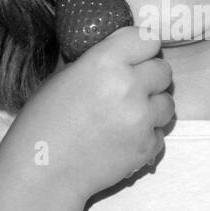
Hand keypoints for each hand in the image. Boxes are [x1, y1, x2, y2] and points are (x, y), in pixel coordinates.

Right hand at [15, 27, 173, 198]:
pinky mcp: (146, 146)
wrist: (42, 171)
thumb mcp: (61, 76)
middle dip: (150, 78)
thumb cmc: (43, 121)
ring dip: (152, 107)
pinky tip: (123, 139)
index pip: (147, 39)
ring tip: (127, 116)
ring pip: (168, 103)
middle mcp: (129, 86)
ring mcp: (141, 118)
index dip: (141, 49)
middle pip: (164, 70)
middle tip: (131, 88)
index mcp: (105, 61)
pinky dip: (147, 136)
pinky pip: (160, 133)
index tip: (133, 57)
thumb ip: (93, 58)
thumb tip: (113, 45)